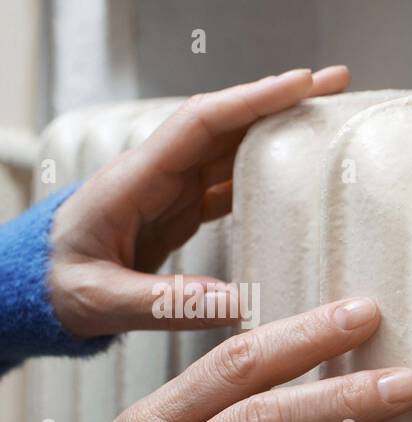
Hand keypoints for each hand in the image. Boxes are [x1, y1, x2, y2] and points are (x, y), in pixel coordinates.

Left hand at [47, 66, 349, 337]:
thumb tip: (235, 304)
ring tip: (330, 120)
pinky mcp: (182, 207)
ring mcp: (172, 187)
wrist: (35, 287)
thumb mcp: (102, 300)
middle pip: (228, 123)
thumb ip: (164, 302)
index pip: (201, 123)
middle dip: (281, 100)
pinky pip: (232, 179)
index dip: (253, 102)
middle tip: (335, 87)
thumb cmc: (58, 286)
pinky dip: (269, 168)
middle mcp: (158, 173)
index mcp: (135, 179)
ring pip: (234, 146)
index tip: (300, 86)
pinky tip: (301, 171)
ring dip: (281, 129)